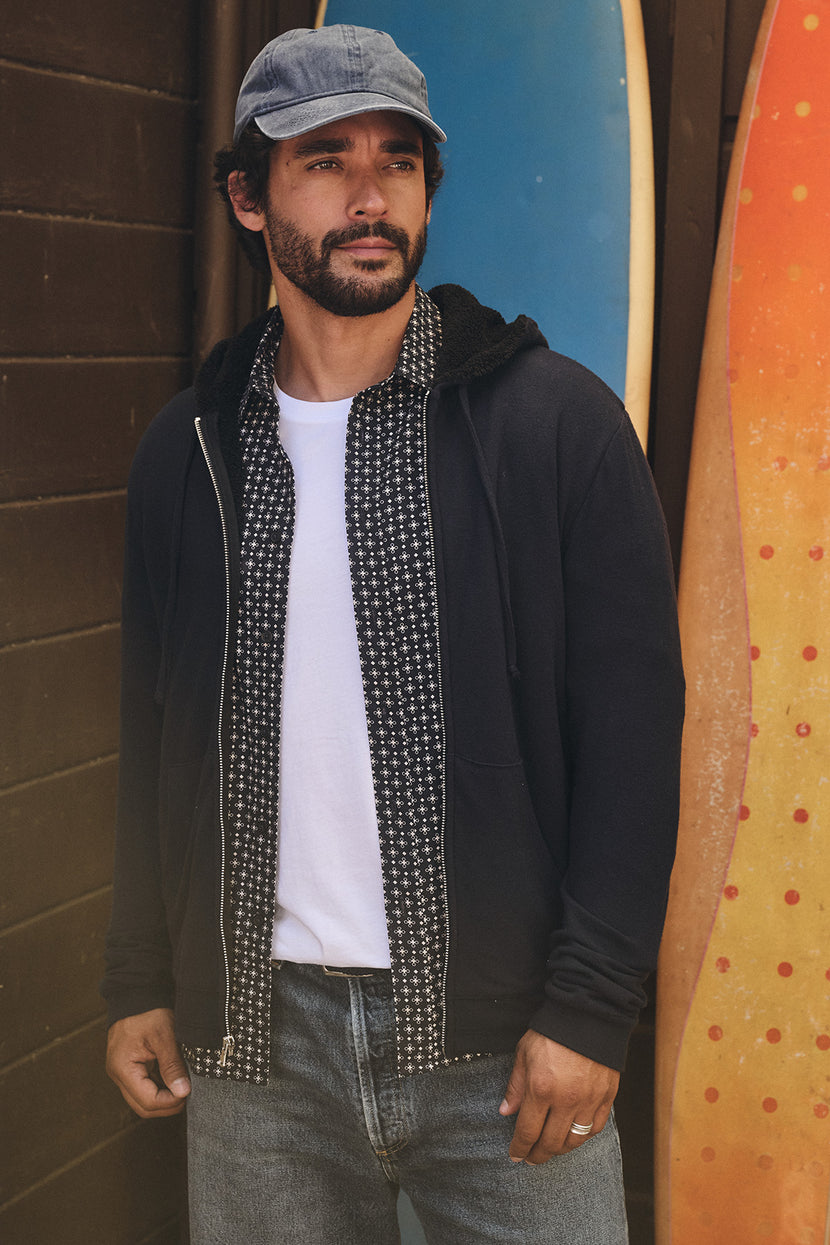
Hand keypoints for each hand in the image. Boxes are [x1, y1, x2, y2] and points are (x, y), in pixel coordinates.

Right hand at [106, 1007, 190, 1117]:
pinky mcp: (129, 1066)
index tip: (188, 1093)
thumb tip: (182, 1092)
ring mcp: (122, 1071)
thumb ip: (172, 1065)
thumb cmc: (148, 1011)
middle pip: (142, 1106)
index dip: (169, 1102)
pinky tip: (174, 1079)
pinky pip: (143, 1086)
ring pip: (142, 1098)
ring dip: (163, 1098)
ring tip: (183, 1086)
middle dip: (166, 1105)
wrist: (136, 992)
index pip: (147, 1101)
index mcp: (123, 1068)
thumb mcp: (164, 1036)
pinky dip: (159, 1087)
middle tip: (188, 1094)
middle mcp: (118, 1074)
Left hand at [499, 1029, 618, 1163]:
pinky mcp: (606, 1097)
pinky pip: (594, 1128)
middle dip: (538, 1155)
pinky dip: (583, 1136)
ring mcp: (588, 1100)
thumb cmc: (551, 1031)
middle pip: (550, 1142)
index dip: (520, 1148)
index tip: (515, 1155)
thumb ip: (516, 1085)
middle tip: (531, 1158)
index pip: (528, 1131)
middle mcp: (566, 1099)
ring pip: (574, 1140)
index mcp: (541, 1088)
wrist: (588, 1014)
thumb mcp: (524, 1052)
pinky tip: (573, 1135)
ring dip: (560, 1149)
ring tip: (550, 1148)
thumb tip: (506, 1111)